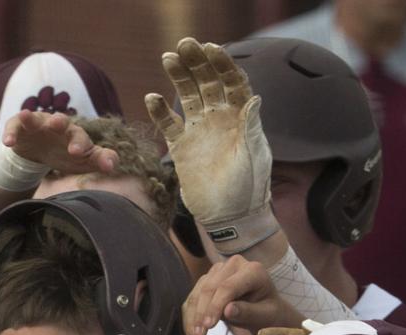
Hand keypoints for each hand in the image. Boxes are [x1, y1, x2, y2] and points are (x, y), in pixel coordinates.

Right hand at [0, 110, 117, 175]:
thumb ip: (99, 160)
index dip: (82, 145)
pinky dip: (11, 133)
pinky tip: (7, 142)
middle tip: (57, 125)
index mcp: (75, 135)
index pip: (82, 139)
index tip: (79, 153)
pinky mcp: (20, 127)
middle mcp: (58, 126)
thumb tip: (113, 165)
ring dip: (32, 118)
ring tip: (26, 116)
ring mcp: (38, 124)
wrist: (37, 152)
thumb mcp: (82, 161)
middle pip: (62, 123)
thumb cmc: (64, 154)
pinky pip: (15, 128)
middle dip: (59, 123)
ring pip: (36, 119)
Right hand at [146, 39, 275, 253]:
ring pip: (187, 96)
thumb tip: (253, 97)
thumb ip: (250, 126)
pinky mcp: (182, 148)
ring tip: (168, 58)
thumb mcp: (253, 156)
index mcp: (240, 117)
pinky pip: (168, 124)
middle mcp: (219, 119)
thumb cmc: (248, 188)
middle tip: (183, 45)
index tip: (210, 48)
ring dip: (179, 77)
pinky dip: (160, 111)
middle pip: (207, 82)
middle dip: (197, 62)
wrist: (228, 217)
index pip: (231, 81)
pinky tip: (152, 97)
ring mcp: (199, 131)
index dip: (222, 63)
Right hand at [181, 255, 303, 334]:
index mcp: (253, 270)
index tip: (209, 326)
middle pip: (209, 289)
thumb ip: (248, 312)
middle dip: (201, 314)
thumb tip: (227, 310)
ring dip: (192, 319)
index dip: (216, 306)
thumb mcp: (264, 316)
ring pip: (197, 294)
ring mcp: (217, 271)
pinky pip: (193, 300)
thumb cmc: (268, 312)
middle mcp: (233, 265)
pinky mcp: (206, 281)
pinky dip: (190, 319)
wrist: (264, 310)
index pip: (228, 286)